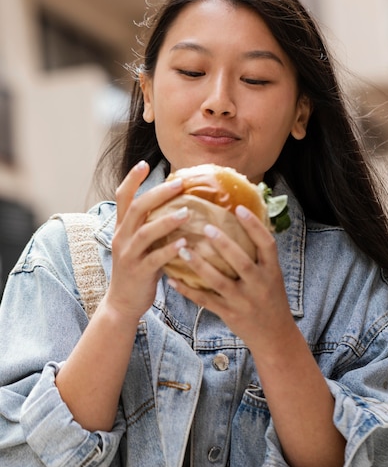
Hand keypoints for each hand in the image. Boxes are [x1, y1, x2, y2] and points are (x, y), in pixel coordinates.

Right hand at [105, 161, 188, 322]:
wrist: (122, 303)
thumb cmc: (137, 271)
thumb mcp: (139, 246)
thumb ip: (151, 228)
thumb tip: (177, 209)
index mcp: (122, 229)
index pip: (123, 198)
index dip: (132, 180)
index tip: (144, 163)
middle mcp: (122, 238)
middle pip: (136, 209)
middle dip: (157, 194)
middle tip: (179, 183)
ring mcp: (128, 255)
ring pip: (145, 232)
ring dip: (167, 220)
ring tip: (187, 212)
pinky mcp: (139, 272)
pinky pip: (154, 258)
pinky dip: (170, 249)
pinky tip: (185, 243)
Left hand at [168, 204, 295, 351]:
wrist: (274, 335)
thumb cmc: (271, 299)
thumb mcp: (273, 276)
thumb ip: (260, 256)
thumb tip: (246, 223)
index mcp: (272, 271)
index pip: (267, 244)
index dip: (254, 226)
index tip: (239, 209)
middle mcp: (259, 285)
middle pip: (240, 261)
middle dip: (223, 244)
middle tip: (205, 227)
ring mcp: (243, 301)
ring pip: (218, 281)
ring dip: (199, 265)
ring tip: (182, 249)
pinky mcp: (229, 314)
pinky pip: (205, 300)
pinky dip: (188, 290)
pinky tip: (172, 280)